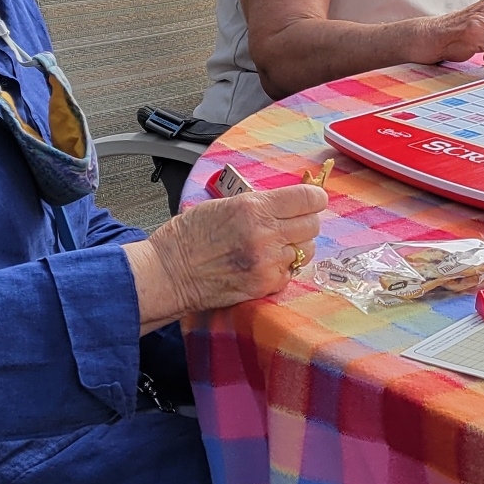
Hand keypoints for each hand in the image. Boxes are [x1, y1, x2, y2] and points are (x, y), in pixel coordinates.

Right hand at [125, 185, 325, 324]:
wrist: (169, 273)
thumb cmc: (188, 238)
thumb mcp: (224, 204)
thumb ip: (258, 203)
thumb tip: (286, 202)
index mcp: (254, 207)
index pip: (308, 198)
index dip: (314, 198)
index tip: (312, 200)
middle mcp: (266, 234)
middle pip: (312, 224)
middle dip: (304, 222)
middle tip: (290, 224)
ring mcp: (268, 262)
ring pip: (306, 250)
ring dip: (296, 246)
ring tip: (275, 246)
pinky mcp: (265, 285)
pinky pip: (291, 272)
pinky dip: (283, 268)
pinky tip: (265, 264)